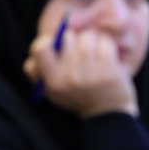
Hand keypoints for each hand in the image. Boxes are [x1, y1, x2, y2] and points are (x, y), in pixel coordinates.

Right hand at [23, 27, 137, 117]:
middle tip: (79, 42)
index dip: (47, 40)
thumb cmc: (76, 96)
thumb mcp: (52, 90)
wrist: (107, 111)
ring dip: (92, 39)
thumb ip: (38, 71)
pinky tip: (107, 52)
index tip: (55, 39)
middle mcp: (70, 77)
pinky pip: (105, 43)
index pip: (41, 49)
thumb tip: (39, 45)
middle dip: (75, 37)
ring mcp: (90, 73)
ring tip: (95, 47)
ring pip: (88, 37)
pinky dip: (106, 44)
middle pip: (68, 38)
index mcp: (52, 81)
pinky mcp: (110, 70)